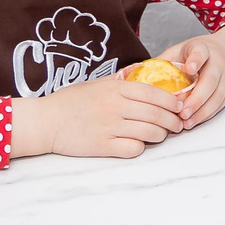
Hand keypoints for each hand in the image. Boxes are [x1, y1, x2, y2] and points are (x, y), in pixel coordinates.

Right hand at [12, 77, 184, 160]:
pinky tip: (137, 145)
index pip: (154, 93)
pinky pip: (133, 149)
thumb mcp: (95, 84)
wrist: (44, 121)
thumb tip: (143, 75)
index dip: (172, 101)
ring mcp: (109, 127)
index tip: (179, 106)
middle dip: (173, 122)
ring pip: (150, 133)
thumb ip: (119, 81)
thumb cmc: (69, 102)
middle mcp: (115, 107)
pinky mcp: (103, 146)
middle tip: (177, 125)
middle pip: (157, 115)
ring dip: (160, 136)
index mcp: (115, 89)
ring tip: (160, 135)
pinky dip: (140, 148)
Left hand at [160, 25, 224, 129]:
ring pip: (217, 96)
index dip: (196, 60)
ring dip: (202, 112)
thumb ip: (166, 61)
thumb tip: (139, 75)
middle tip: (182, 112)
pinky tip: (195, 121)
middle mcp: (218, 62)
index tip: (189, 68)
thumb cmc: (201, 52)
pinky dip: (207, 115)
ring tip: (186, 122)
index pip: (201, 53)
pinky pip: (220, 105)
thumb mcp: (182, 49)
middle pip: (211, 81)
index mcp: (203, 48)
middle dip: (197, 99)